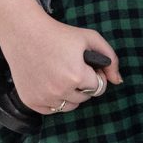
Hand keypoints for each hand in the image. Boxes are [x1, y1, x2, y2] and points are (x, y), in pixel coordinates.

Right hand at [0, 0, 120, 113]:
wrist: (23, 33)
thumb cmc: (59, 34)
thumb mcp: (90, 38)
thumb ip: (110, 59)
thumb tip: (118, 81)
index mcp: (76, 76)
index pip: (99, 88)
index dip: (94, 76)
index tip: (85, 65)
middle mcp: (60, 91)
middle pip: (84, 98)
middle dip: (82, 85)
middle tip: (70, 67)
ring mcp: (44, 98)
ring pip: (69, 106)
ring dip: (69, 94)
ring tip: (60, 74)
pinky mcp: (31, 101)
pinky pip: (51, 109)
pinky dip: (53, 100)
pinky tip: (48, 81)